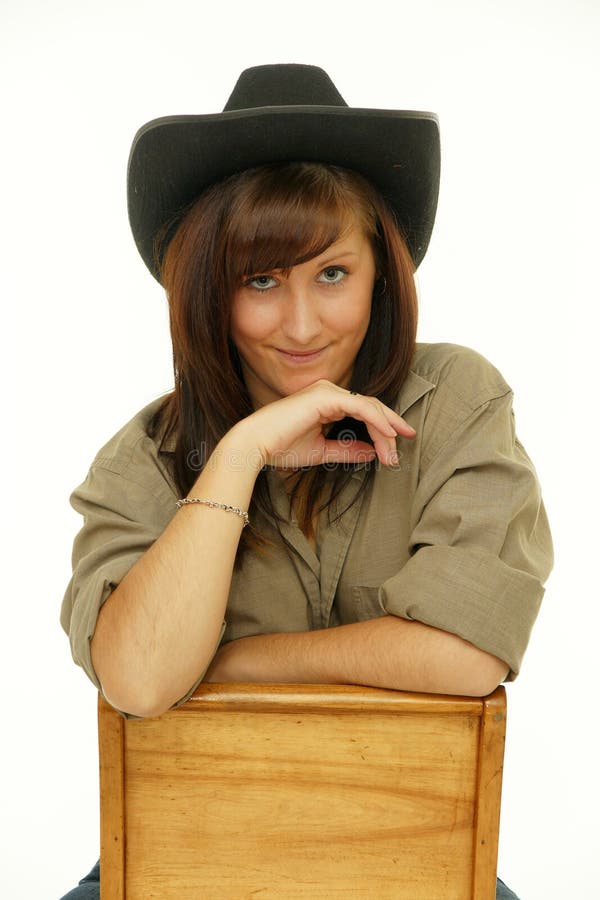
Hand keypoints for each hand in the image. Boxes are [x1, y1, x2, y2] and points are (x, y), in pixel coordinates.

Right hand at [232, 379, 415, 470]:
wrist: (254, 446)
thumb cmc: (280, 447)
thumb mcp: (321, 451)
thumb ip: (346, 450)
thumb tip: (371, 452)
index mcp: (326, 402)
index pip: (363, 412)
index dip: (384, 427)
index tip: (397, 448)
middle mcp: (329, 392)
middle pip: (371, 407)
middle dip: (391, 428)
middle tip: (402, 449)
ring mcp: (327, 391)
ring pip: (370, 407)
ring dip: (386, 430)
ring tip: (393, 453)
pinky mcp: (326, 397)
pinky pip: (361, 407)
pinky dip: (377, 421)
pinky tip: (387, 436)